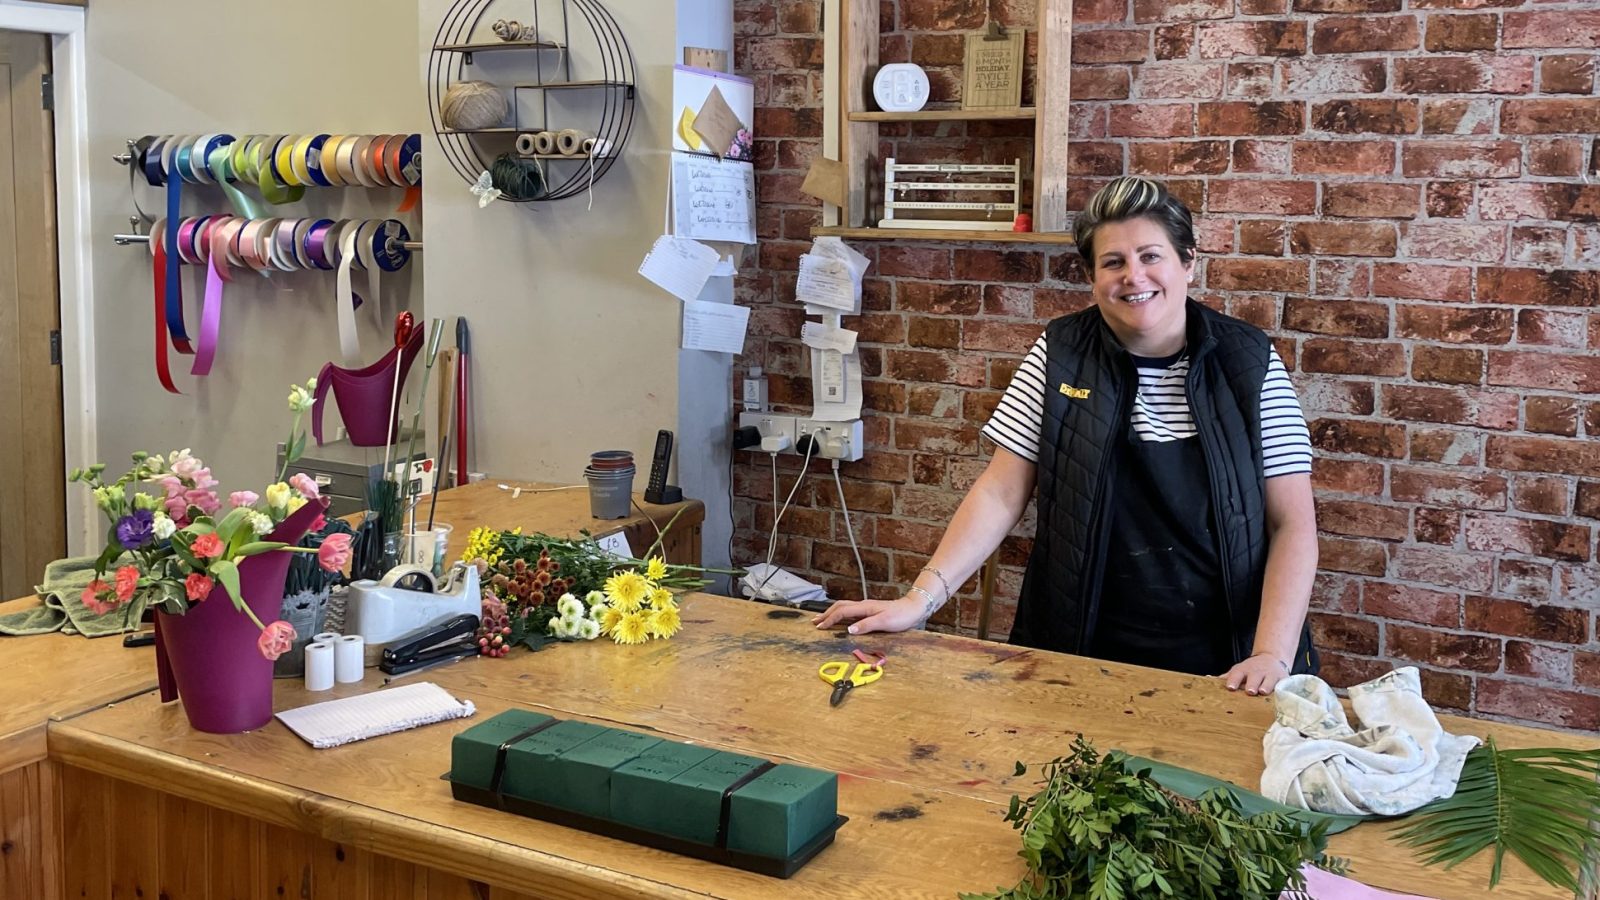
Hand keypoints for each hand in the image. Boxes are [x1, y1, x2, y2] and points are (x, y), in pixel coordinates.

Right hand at [812, 596, 926, 634]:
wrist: (914, 609)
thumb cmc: (901, 616)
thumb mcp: (884, 622)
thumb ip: (866, 625)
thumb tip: (849, 630)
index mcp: (864, 608)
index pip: (842, 612)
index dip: (829, 619)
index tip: (819, 627)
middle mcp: (863, 606)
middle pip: (840, 607)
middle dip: (826, 614)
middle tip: (815, 622)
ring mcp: (867, 608)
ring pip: (844, 608)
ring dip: (832, 613)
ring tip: (823, 620)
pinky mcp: (871, 611)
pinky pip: (851, 611)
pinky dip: (841, 614)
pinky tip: (841, 620)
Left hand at [1224, 653, 1288, 695]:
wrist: (1272, 659)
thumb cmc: (1251, 669)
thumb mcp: (1239, 670)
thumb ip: (1227, 677)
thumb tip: (1209, 680)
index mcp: (1244, 670)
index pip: (1237, 674)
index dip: (1233, 680)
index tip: (1230, 687)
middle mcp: (1257, 672)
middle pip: (1254, 678)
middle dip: (1252, 684)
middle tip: (1250, 691)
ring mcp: (1271, 675)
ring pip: (1269, 682)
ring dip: (1266, 686)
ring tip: (1263, 691)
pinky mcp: (1283, 680)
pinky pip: (1283, 686)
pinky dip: (1282, 690)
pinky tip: (1280, 695)